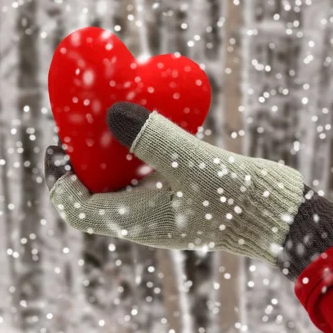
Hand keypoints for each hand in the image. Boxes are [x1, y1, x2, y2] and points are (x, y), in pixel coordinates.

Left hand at [44, 102, 303, 264]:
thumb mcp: (192, 164)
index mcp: (133, 220)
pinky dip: (134, 153)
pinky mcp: (177, 196)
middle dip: (82, 160)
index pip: (76, 208)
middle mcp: (141, 217)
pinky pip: (142, 176)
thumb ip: (153, 138)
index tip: (58, 145)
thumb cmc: (234, 197)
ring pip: (117, 183)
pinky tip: (145, 125)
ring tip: (109, 119)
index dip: (59, 178)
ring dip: (108, 154)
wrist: (274, 214)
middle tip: (83, 124)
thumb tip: (111, 113)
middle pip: (93, 192)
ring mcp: (159, 208)